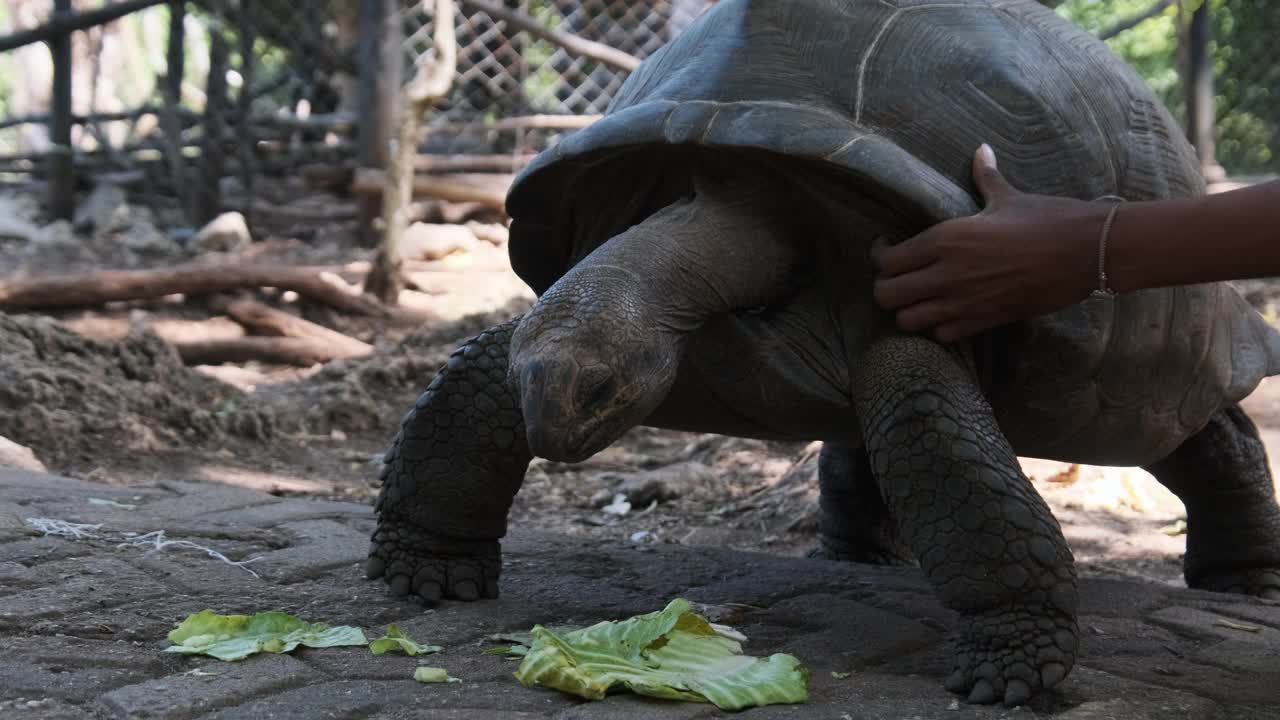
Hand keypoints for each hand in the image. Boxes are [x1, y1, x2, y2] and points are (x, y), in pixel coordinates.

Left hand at [872, 144, 1108, 342]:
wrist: (1088, 252)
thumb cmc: (1048, 219)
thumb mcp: (1009, 197)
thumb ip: (985, 177)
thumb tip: (981, 150)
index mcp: (946, 238)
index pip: (887, 260)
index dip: (880, 258)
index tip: (887, 250)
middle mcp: (946, 273)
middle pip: (886, 296)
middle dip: (886, 289)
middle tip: (899, 279)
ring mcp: (964, 302)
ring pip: (907, 321)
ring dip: (908, 312)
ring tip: (918, 299)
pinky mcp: (984, 321)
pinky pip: (942, 335)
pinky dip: (938, 329)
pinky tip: (946, 314)